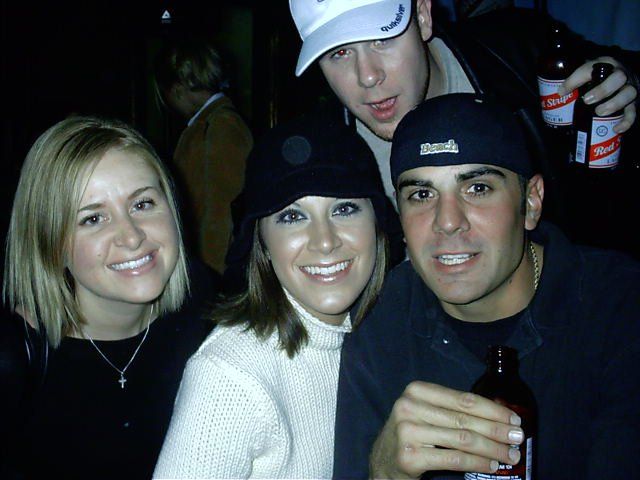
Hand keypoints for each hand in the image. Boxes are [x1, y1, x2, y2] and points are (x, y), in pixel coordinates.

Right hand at [369, 382, 523, 478]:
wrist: (382, 462)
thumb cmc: (412, 435)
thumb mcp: (425, 413)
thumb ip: (452, 410)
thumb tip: (499, 415)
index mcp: (416, 390)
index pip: (463, 399)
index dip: (492, 409)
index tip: (514, 419)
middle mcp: (409, 407)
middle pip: (465, 419)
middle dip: (497, 430)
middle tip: (518, 438)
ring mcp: (408, 431)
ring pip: (463, 439)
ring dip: (492, 449)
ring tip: (509, 455)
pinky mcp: (410, 456)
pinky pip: (454, 459)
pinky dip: (477, 463)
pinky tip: (491, 465)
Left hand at [559, 56, 636, 132]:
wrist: (620, 76)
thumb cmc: (599, 76)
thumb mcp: (587, 73)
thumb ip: (575, 80)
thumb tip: (560, 93)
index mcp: (606, 64)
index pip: (591, 68)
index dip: (576, 79)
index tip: (563, 91)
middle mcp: (621, 74)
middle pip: (619, 78)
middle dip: (603, 90)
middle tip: (587, 101)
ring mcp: (629, 88)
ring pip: (629, 93)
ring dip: (615, 104)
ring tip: (600, 113)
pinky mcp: (633, 102)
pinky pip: (633, 112)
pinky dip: (626, 121)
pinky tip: (616, 129)